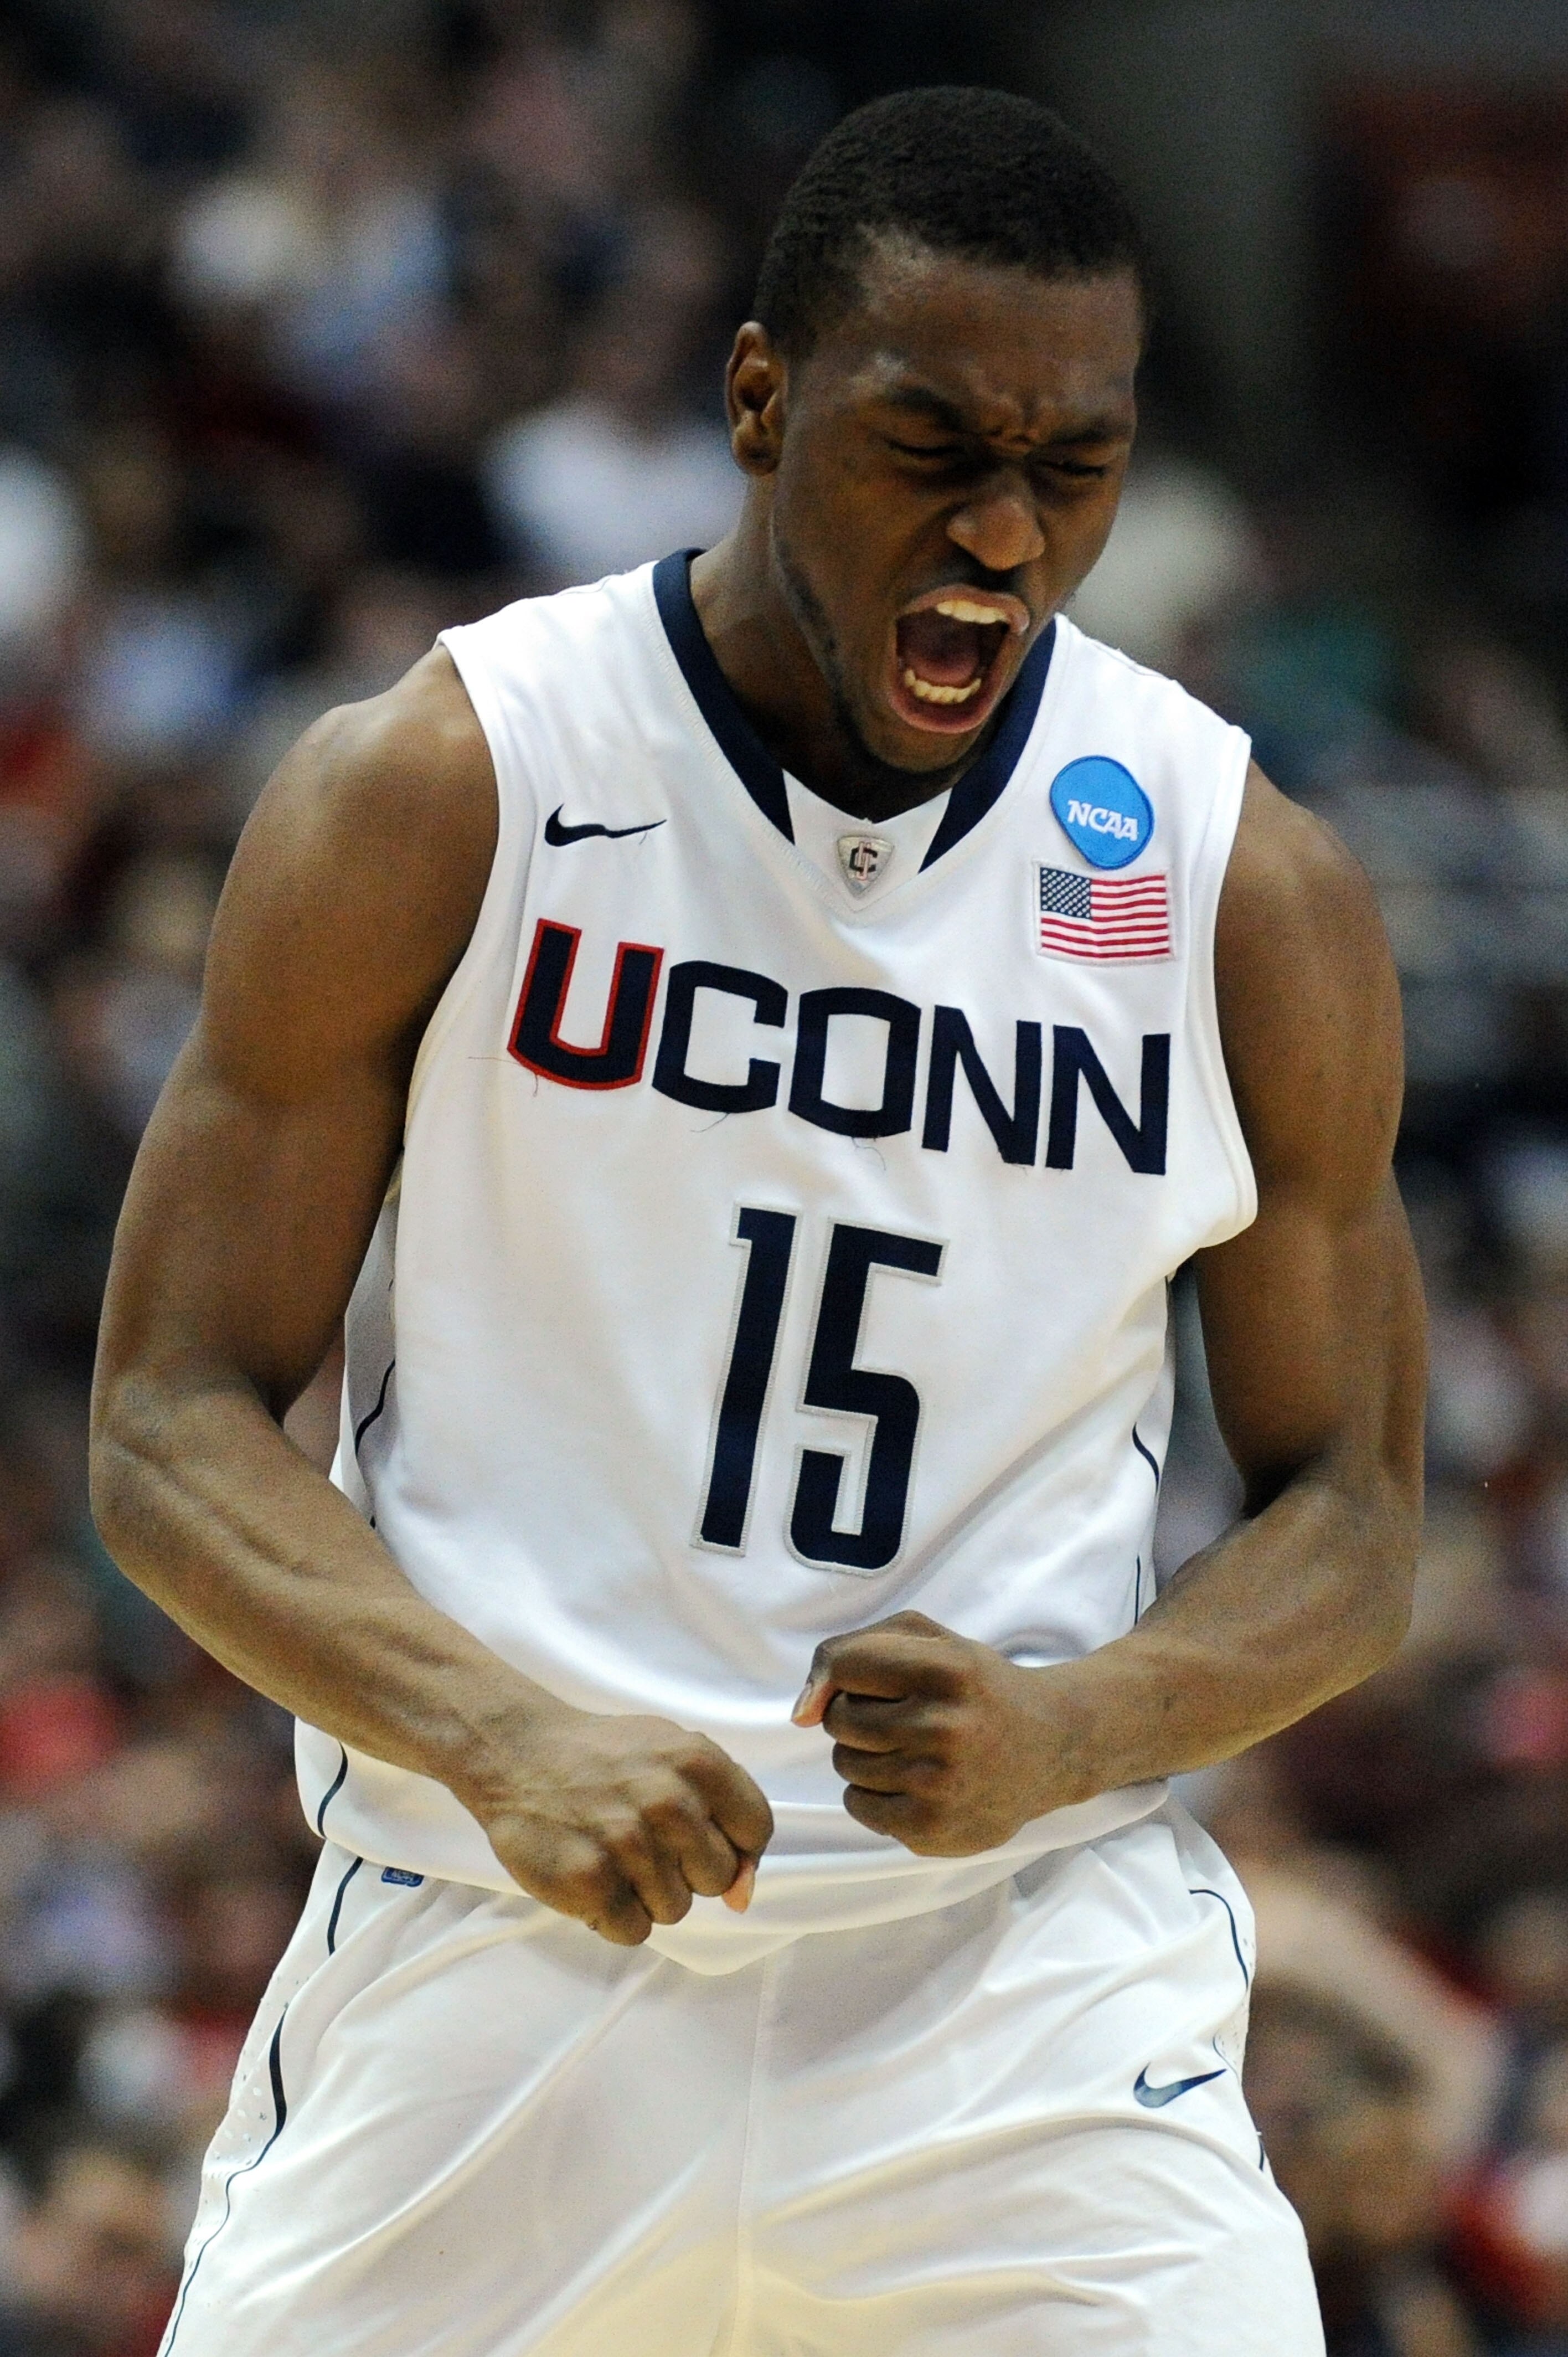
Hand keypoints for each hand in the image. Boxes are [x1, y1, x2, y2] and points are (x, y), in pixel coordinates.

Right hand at [463, 1701, 773, 1946]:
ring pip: (675, 1910)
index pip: (756, 1830)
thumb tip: (743, 1895)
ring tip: (612, 1854)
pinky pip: (633, 1931)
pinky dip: (613, 1915)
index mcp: (699, 1762)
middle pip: (717, 1878)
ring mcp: (629, 1844)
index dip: (734, 1845)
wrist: (518, 1755)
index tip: (700, 1839)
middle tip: (644, 1842)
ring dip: (646, 1894)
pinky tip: (592, 1876)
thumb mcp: (672, 1756)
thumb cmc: (604, 1758)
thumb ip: (722, 1811)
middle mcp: (670, 1802)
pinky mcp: (590, 1881)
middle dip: (686, 1871)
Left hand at [792, 1610, 1067, 1854]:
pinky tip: (915, 1782)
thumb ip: (855, 1650)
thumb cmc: (975, 1687)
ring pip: (845, 1764)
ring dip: (865, 1755)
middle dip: (855, 1715)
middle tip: (900, 1717)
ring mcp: (940, 1784)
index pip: (843, 1664)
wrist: (1051, 1746)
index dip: (839, 1673)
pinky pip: (859, 1807)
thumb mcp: (933, 1640)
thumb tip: (800, 1712)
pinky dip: (874, 1795)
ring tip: (913, 1748)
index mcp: (947, 1669)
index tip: (857, 1683)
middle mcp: (945, 1726)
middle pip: (839, 1720)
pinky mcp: (933, 1829)